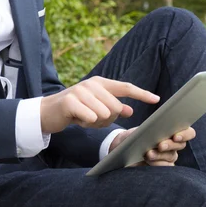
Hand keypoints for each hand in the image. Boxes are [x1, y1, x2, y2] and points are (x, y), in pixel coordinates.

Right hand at [40, 76, 159, 133]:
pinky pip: (90, 118)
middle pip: (116, 107)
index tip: (157, 99)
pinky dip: (86, 123)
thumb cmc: (76, 111)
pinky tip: (77, 120)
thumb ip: (113, 107)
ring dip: (95, 123)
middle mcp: (91, 84)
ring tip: (83, 118)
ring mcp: (80, 91)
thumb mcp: (96, 108)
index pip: (125, 87)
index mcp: (100, 83)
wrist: (48, 112)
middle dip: (108, 119)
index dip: (141, 94)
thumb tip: (130, 110)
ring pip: (104, 114)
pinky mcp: (70, 101)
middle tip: (93, 118)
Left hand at [109, 126, 196, 165]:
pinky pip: (166, 167)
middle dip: (170, 145)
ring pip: (171, 156)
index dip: (185, 134)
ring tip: (148, 153)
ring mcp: (169, 156)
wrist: (122, 147)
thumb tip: (154, 130)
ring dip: (160, 155)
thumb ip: (148, 129)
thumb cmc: (133, 135)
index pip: (188, 132)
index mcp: (172, 131)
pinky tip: (148, 161)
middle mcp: (174, 144)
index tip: (175, 136)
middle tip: (160, 145)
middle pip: (180, 145)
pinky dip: (157, 164)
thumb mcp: (139, 130)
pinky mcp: (162, 167)